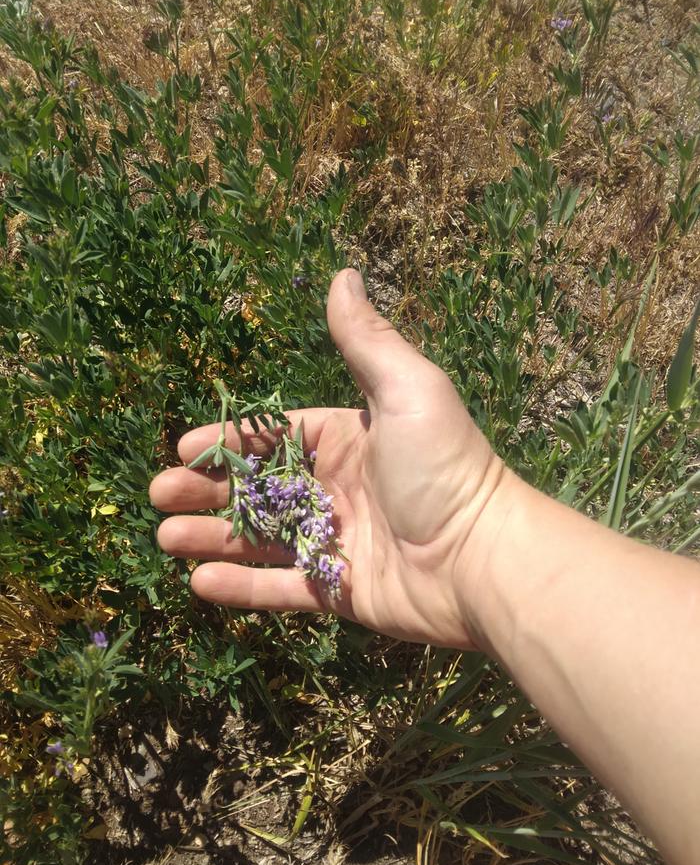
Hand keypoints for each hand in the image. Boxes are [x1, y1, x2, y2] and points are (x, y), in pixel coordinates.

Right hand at [149, 269, 510, 648]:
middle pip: (258, 486)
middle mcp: (339, 487)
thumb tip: (343, 273)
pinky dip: (241, 586)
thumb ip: (366, 340)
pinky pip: (282, 586)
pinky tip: (199, 583)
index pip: (275, 436)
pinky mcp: (341, 590)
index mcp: (348, 440)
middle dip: (207, 489)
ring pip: (261, 537)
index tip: (183, 447)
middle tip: (158, 494)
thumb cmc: (444, 467)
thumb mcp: (407, 390)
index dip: (229, 440)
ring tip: (165, 536)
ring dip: (212, 536)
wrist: (486, 558)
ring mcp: (337, 540)